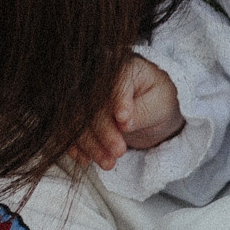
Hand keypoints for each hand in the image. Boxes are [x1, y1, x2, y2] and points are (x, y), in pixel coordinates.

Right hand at [71, 56, 183, 171]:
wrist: (149, 108)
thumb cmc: (157, 99)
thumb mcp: (161, 103)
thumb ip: (143, 110)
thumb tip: (124, 122)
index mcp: (120, 66)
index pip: (114, 82)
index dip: (118, 102)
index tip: (125, 122)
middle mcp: (96, 78)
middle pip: (91, 103)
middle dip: (103, 131)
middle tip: (119, 151)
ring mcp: (82, 95)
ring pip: (77, 119)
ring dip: (90, 144)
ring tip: (108, 163)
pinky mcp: (76, 113)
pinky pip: (68, 129)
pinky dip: (75, 146)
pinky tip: (86, 159)